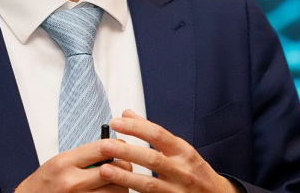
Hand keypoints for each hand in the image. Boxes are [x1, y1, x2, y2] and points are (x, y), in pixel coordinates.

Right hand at [15, 139, 132, 192]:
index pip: (101, 148)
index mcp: (65, 163)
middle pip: (114, 170)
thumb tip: (110, 149)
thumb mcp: (59, 162)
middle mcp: (72, 182)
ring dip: (121, 184)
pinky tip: (109, 191)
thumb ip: (83, 156)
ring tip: (117, 181)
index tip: (120, 147)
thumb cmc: (45, 183)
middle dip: (123, 166)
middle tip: (123, 165)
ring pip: (117, 190)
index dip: (116, 146)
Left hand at [98, 110, 238, 192]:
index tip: (116, 122)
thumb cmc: (194, 170)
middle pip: (152, 158)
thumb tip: (127, 114)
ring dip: (125, 177)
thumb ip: (152, 132)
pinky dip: (133, 192)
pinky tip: (117, 188)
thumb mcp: (179, 148)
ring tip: (105, 169)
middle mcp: (182, 170)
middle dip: (127, 151)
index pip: (158, 134)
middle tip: (105, 145)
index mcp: (183, 151)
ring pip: (149, 184)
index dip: (136, 127)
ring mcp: (177, 191)